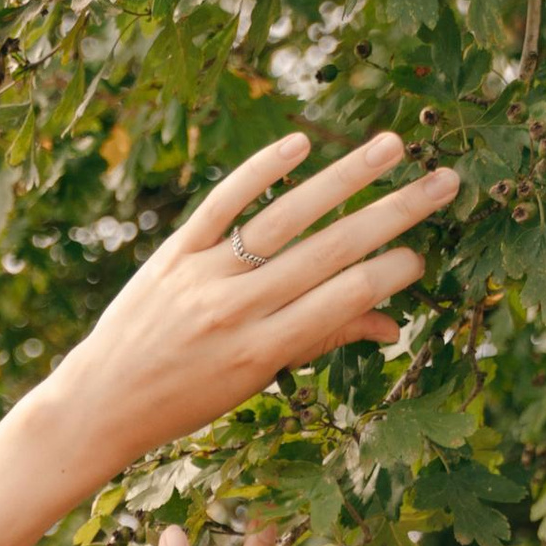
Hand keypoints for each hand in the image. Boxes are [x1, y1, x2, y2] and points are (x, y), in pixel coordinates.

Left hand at [33, 130, 457, 496]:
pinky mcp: (173, 252)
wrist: (100, 403)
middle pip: (329, 251)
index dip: (390, 273)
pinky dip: (260, 171)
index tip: (422, 255)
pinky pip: (223, 203)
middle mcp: (235, 309)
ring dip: (344, 178)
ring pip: (285, 218)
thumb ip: (316, 342)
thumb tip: (389, 324)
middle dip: (394, 214)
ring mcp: (203, 276)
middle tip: (444, 183)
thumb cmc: (186, 400)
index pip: (343, 299)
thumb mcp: (253, 383)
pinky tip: (301, 143)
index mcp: (262, 350)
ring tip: (392, 147)